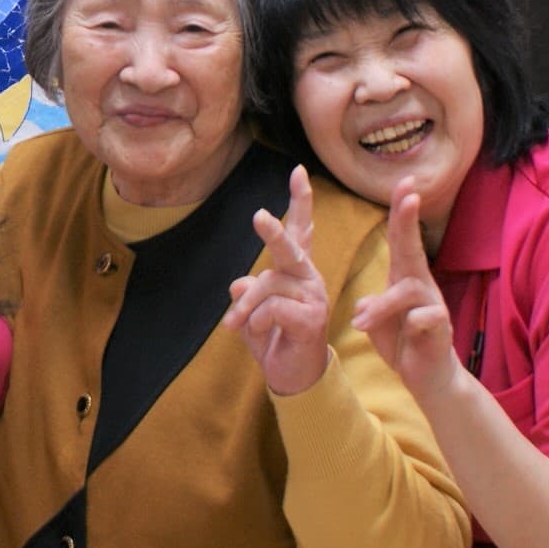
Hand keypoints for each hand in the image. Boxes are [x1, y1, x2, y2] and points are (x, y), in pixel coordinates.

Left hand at [223, 165, 330, 395]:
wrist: (293, 376)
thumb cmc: (273, 338)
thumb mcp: (251, 313)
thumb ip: (246, 293)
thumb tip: (239, 282)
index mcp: (295, 271)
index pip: (300, 231)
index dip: (300, 201)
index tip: (298, 171)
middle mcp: (309, 277)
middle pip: (289, 248)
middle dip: (273, 232)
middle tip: (258, 216)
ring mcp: (315, 297)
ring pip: (266, 286)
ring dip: (244, 309)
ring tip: (234, 326)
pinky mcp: (313, 318)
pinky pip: (271, 310)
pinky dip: (256, 324)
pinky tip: (265, 335)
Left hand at [350, 178, 461, 400]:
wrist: (428, 377)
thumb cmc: (402, 341)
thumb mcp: (378, 321)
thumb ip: (370, 305)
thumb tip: (363, 301)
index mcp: (403, 278)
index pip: (400, 239)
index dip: (401, 212)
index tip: (403, 182)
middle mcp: (420, 285)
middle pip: (413, 247)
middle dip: (409, 219)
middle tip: (409, 192)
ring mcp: (433, 304)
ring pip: (406, 290)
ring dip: (381, 307)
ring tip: (361, 323)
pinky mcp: (440, 327)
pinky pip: (423, 318)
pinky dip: (408, 326)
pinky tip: (407, 335)